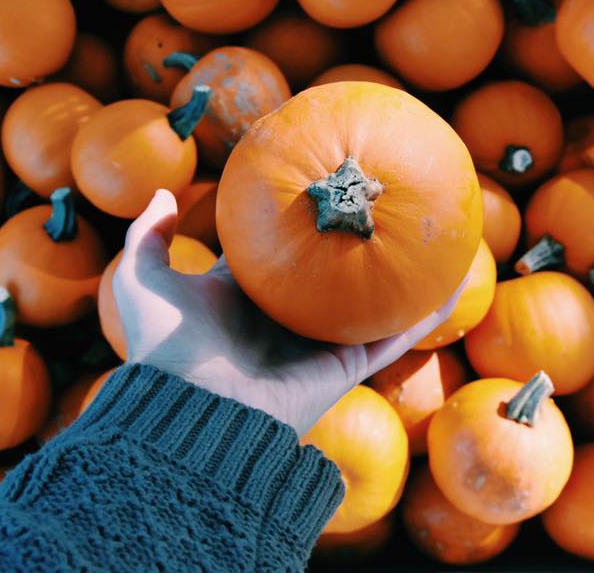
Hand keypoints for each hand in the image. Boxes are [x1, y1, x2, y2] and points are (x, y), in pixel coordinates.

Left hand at [113, 190, 467, 435]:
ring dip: (399, 278)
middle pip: (330, 275)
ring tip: (430, 241)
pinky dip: (421, 315)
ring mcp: (316, 342)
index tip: (319, 185)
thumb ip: (149, 236)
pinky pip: (391, 337)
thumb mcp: (144, 280)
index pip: (278, 252)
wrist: (195, 408)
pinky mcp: (344, 366)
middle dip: (353, 245)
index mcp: (244, 295)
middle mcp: (285, 318)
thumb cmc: (168, 342)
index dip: (298, 221)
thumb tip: (166, 193)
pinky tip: (448, 284)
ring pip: (369, 305)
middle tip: (380, 203)